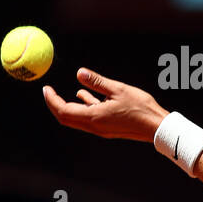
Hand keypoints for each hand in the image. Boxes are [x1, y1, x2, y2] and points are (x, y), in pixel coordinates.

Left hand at [42, 67, 168, 141]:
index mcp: (94, 117)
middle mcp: (94, 126)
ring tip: (60, 93)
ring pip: (76, 118)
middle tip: (48, 91)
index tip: (46, 88)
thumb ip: (97, 82)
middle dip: (54, 105)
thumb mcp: (118, 89)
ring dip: (67, 106)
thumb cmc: (140, 108)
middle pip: (66, 118)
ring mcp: (101, 128)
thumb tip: (79, 72)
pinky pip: (88, 117)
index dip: (52, 100)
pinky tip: (83, 95)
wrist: (156, 127)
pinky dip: (82, 107)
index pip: (63, 111)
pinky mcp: (107, 127)